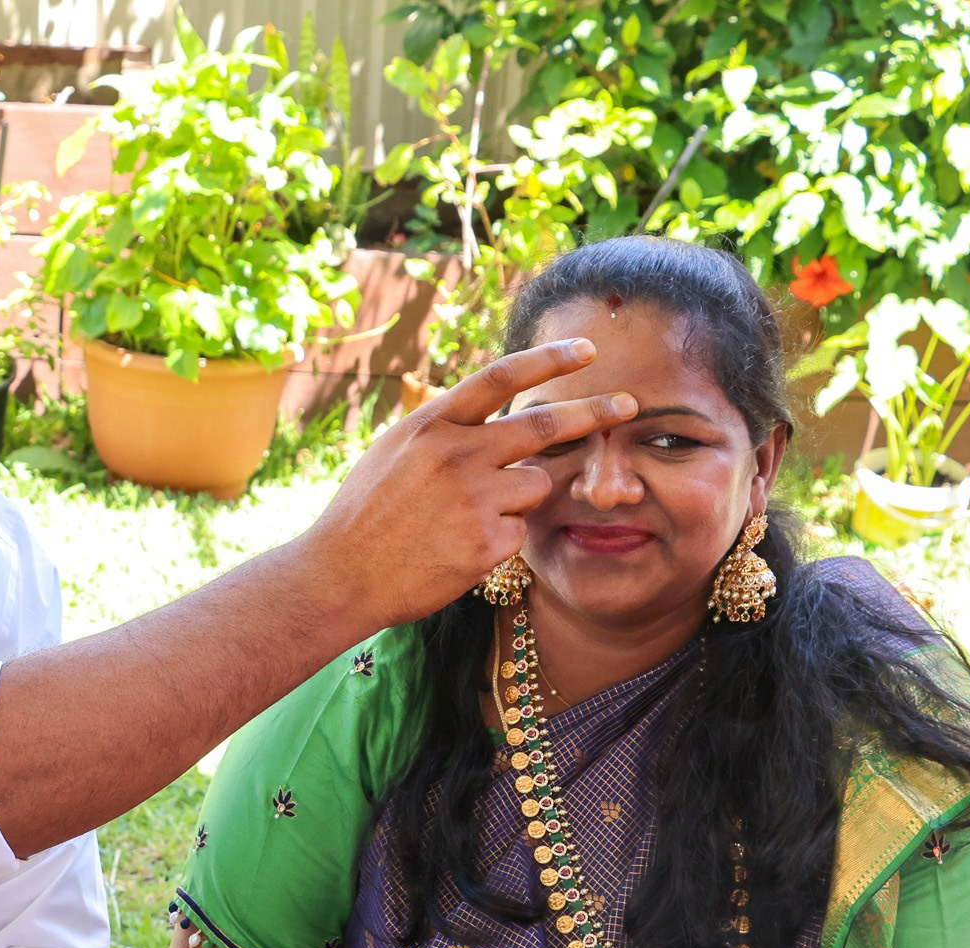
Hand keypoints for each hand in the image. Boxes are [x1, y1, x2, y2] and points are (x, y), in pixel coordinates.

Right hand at [297, 340, 635, 632]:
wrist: (341, 575)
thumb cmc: (365, 515)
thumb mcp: (395, 452)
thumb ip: (444, 429)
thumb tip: (492, 410)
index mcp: (431, 424)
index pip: (502, 378)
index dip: (549, 360)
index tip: (586, 351)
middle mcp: (457, 453)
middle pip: (545, 424)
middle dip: (594, 412)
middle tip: (628, 404)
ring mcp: (474, 498)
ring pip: (536, 483)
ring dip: (521, 496)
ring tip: (469, 517)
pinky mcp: (487, 541)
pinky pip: (520, 530)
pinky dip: (501, 538)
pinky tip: (460, 547)